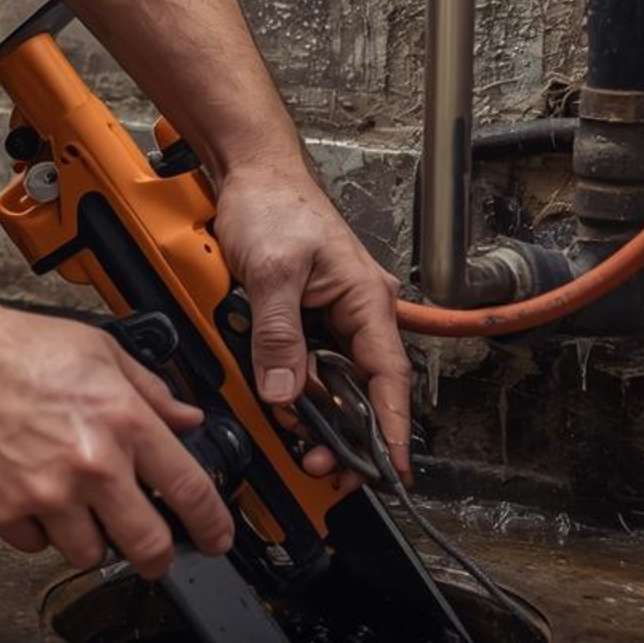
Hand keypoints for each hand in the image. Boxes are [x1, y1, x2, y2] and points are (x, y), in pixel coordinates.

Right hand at [0, 303, 236, 580]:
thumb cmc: (15, 348)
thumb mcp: (100, 351)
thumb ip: (149, 389)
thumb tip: (186, 416)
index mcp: (124, 421)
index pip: (190, 489)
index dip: (213, 524)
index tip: (216, 538)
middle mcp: (91, 464)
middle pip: (148, 545)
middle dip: (157, 557)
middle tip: (152, 553)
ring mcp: (47, 493)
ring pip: (88, 553)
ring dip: (88, 539)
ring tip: (74, 507)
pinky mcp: (4, 511)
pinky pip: (34, 546)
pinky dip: (36, 530)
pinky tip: (29, 497)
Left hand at [211, 161, 414, 483]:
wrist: (250, 173)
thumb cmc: (274, 203)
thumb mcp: (272, 271)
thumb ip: (278, 334)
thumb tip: (285, 391)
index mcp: (366, 299)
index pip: (388, 378)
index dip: (393, 428)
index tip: (393, 470)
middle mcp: (357, 310)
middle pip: (361, 389)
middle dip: (345, 432)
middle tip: (321, 464)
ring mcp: (332, 314)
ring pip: (331, 379)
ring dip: (316, 411)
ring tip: (297, 437)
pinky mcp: (306, 314)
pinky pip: (306, 361)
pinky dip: (294, 384)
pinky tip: (281, 399)